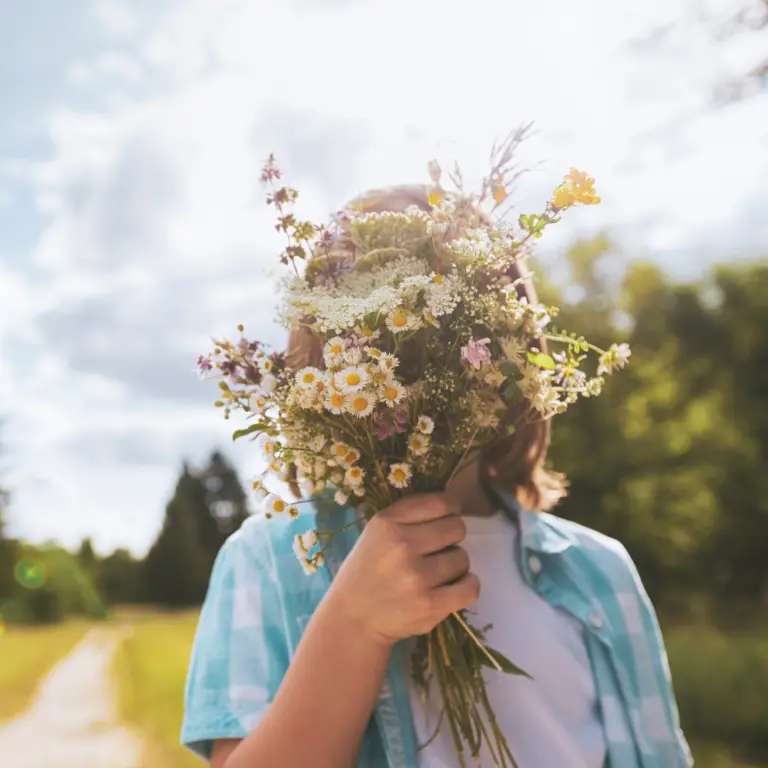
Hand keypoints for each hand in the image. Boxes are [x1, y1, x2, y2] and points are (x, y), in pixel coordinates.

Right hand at [325, 493, 478, 646]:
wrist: (354, 616)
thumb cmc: (370, 567)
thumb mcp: (377, 531)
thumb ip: (410, 514)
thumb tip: (453, 502)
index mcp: (388, 523)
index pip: (440, 503)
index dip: (451, 509)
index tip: (446, 518)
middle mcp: (402, 546)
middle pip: (457, 528)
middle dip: (452, 537)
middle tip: (438, 549)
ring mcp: (417, 578)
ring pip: (463, 558)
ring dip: (455, 564)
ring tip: (436, 572)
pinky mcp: (429, 606)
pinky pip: (470, 588)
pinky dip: (467, 586)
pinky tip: (453, 586)